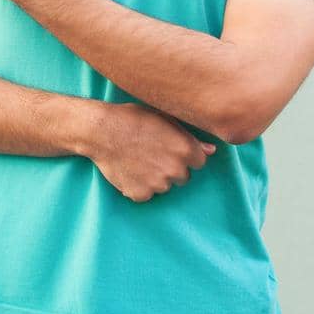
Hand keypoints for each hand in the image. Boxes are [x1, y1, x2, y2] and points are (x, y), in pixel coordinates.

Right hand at [80, 101, 217, 202]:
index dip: (185, 156)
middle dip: (172, 168)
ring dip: (155, 178)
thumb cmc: (133, 119)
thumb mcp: (165, 119)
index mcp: (186, 150)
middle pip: (183, 177)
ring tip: (138, 160)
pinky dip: (139, 186)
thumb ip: (190, 137)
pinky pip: (146, 194)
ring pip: (164, 186)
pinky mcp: (141, 194)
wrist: (101, 131)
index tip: (170, 149)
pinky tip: (130, 170)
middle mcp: (176, 169)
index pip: (199, 162)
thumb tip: (212, 151)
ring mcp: (158, 184)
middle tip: (152, 154)